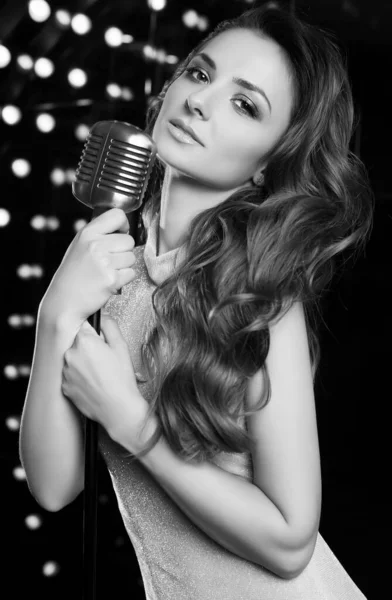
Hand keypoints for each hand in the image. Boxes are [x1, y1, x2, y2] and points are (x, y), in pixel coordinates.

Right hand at [40, 208, 136, 325]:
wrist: (65, 301)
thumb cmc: (73, 274)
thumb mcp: (80, 245)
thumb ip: (99, 234)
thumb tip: (123, 229)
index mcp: (87, 233)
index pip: (117, 215)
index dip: (123, 225)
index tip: (120, 233)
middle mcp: (95, 245)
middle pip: (129, 240)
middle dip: (123, 251)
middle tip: (108, 261)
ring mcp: (104, 262)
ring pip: (132, 257)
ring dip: (124, 266)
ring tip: (106, 272)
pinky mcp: (112, 279)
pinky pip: (131, 273)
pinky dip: (124, 279)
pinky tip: (109, 281)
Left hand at [61, 313, 149, 444]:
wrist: (118, 410)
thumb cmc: (122, 380)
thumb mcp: (121, 346)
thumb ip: (109, 325)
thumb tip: (101, 317)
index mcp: (84, 341)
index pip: (84, 326)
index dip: (96, 334)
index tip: (102, 342)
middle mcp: (70, 354)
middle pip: (78, 343)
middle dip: (89, 348)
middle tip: (104, 361)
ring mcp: (65, 372)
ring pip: (73, 359)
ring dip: (83, 363)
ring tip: (100, 375)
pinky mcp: (64, 387)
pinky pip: (71, 375)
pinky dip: (79, 378)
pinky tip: (93, 384)